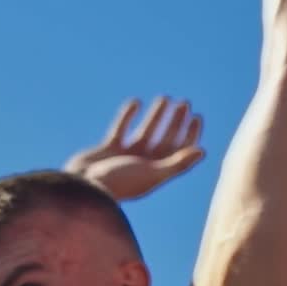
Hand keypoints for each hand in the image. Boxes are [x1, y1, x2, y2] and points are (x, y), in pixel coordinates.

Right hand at [64, 97, 205, 201]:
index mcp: (158, 172)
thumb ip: (177, 163)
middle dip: (176, 121)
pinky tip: (136, 102)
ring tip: (165, 98)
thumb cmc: (120, 183)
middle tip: (184, 103)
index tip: (196, 116)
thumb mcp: (152, 173)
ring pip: (146, 131)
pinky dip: (128, 116)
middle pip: (166, 139)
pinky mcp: (108, 150)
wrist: (84, 188)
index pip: (180, 152)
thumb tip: (202, 151)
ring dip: (156, 116)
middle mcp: (145, 164)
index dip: (190, 135)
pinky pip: (121, 129)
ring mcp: (127, 157)